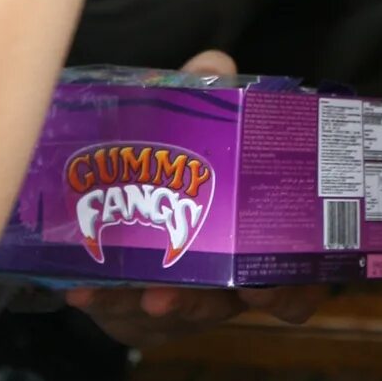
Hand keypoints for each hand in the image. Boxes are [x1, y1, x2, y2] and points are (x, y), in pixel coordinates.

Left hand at [62, 51, 320, 343]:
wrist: (132, 198)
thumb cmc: (186, 157)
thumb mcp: (200, 121)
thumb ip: (209, 92)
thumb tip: (215, 65)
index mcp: (264, 242)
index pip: (299, 283)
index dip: (293, 295)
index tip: (271, 293)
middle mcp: (231, 281)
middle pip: (235, 305)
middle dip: (215, 302)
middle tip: (199, 296)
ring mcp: (184, 298)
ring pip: (180, 312)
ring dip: (167, 305)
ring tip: (147, 296)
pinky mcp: (138, 309)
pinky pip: (122, 315)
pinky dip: (104, 303)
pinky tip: (82, 291)